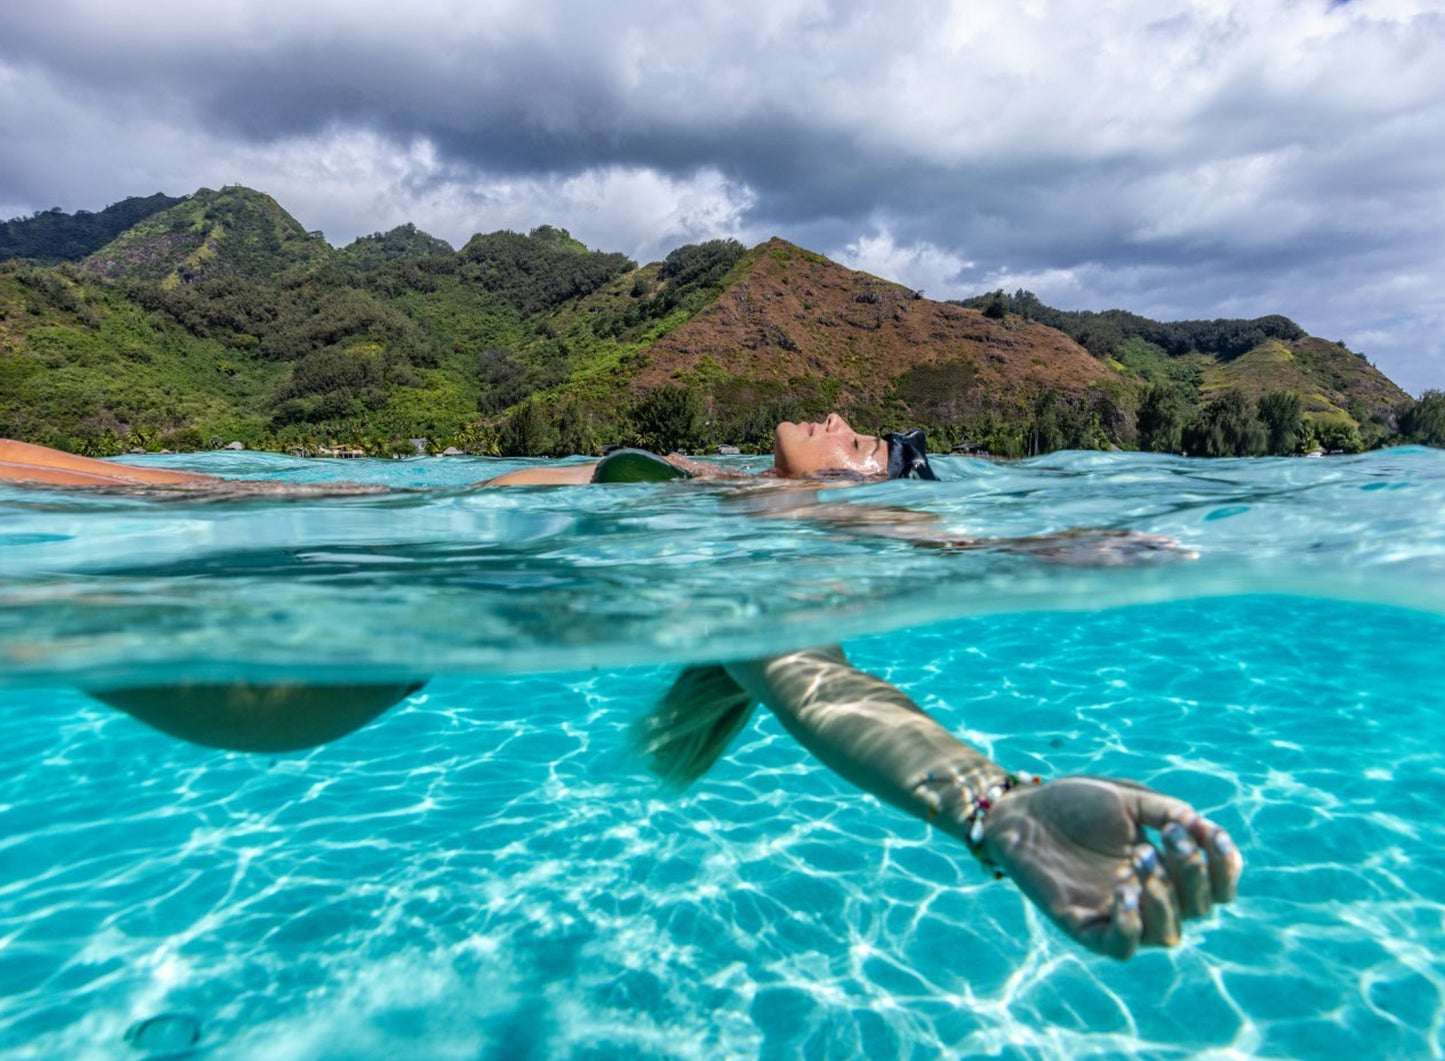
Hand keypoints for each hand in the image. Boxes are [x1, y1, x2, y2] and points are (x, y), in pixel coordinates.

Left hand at [980, 775, 1241, 958]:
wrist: (1021, 809)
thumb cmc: (1075, 802)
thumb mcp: (1128, 798)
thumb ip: (1169, 811)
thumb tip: (1208, 831)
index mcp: (1167, 867)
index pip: (1216, 886)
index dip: (1225, 867)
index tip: (1212, 835)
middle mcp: (1149, 897)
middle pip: (1199, 909)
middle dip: (1192, 871)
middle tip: (1164, 835)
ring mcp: (1118, 913)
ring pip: (1166, 935)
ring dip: (1166, 899)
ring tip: (1141, 857)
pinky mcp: (1084, 926)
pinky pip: (1120, 946)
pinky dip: (1131, 926)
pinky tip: (1124, 892)